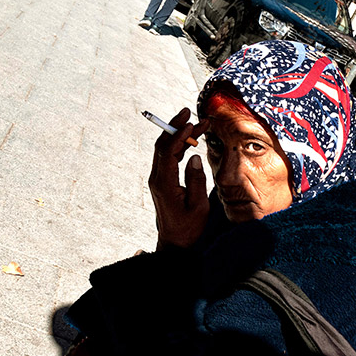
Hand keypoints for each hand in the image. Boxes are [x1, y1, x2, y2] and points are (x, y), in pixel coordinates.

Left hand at [148, 108, 208, 248]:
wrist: (175, 243)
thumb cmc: (188, 228)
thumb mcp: (198, 206)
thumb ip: (196, 180)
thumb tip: (194, 157)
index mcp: (164, 183)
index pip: (168, 152)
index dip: (179, 135)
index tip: (192, 122)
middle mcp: (157, 178)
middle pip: (162, 145)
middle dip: (175, 127)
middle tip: (188, 112)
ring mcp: (158, 179)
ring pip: (164, 150)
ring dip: (178, 135)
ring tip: (195, 124)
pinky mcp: (162, 181)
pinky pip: (168, 158)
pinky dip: (178, 146)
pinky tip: (191, 140)